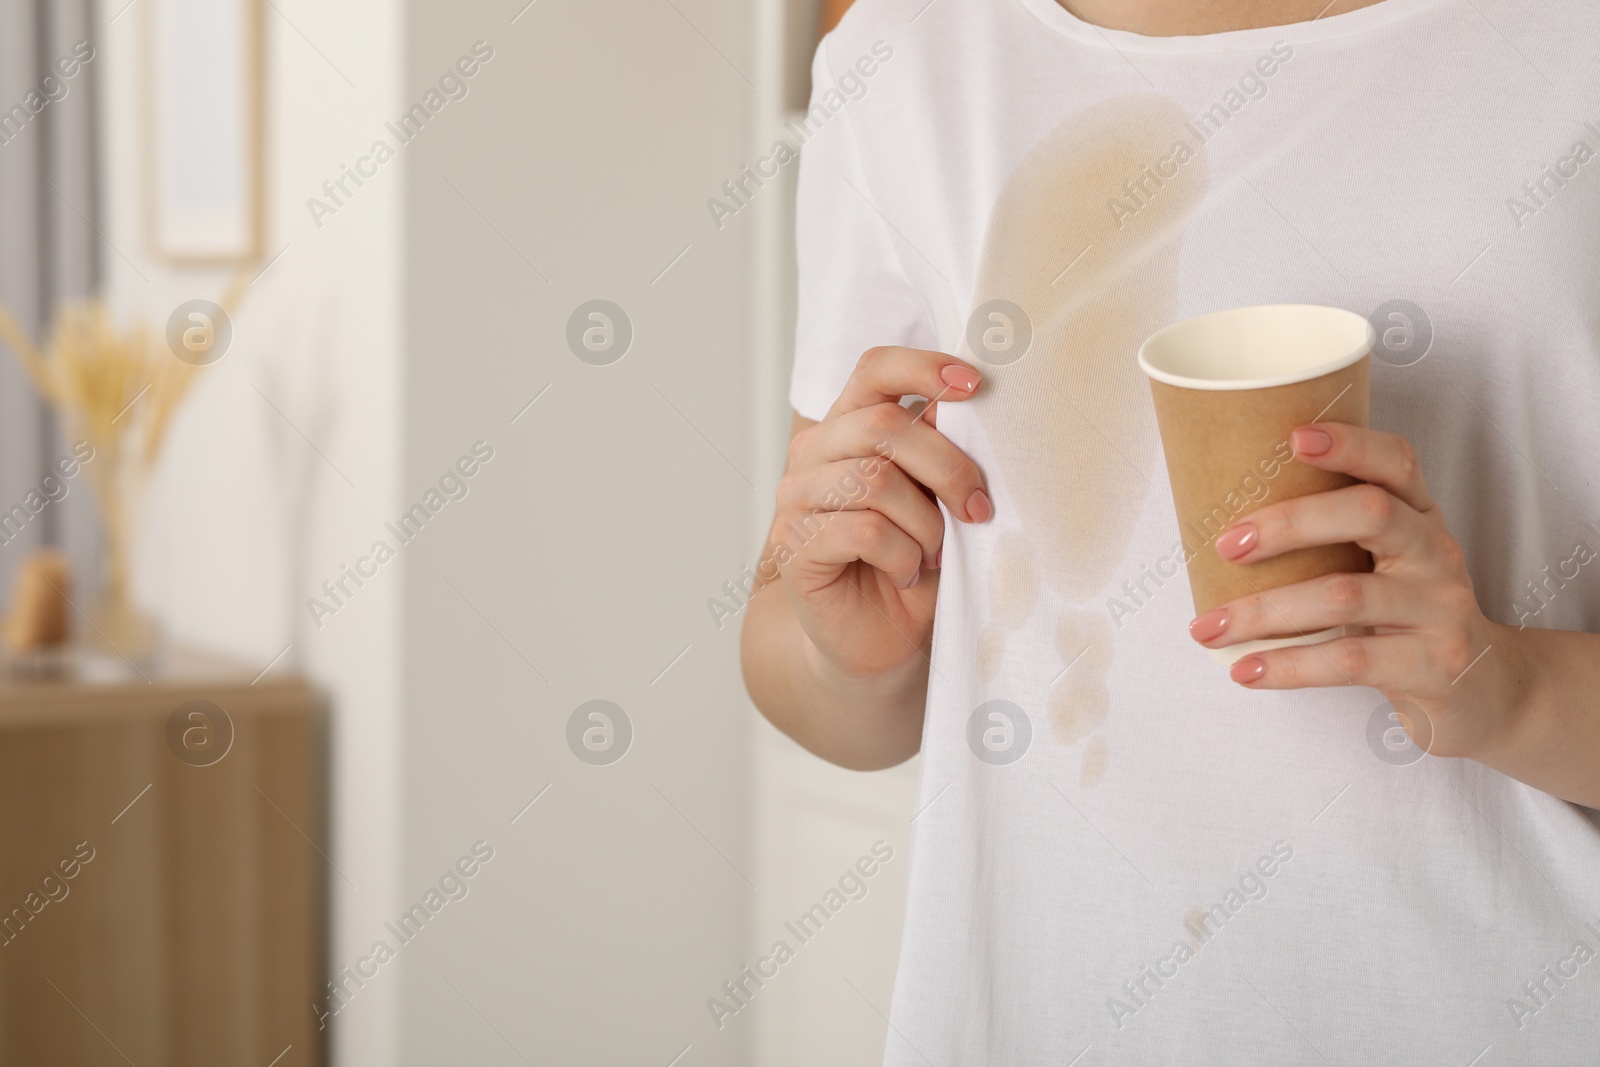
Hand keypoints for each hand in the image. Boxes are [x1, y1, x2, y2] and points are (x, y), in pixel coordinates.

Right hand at [770, 346, 990, 680]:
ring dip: (925, 524)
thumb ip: (942, 452)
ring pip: (875, 480)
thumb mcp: (939, 501)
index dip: (924, 367)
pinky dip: (902, 555)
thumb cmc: (916, 565)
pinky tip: (907, 574)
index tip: (976, 385)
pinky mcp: (793, 546)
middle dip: (947, 467)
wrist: (881, 641)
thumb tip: (972, 408)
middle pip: (884, 424)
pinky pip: (863, 530)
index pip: (875, 369)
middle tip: (978, 510)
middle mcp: (815, 453)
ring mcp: (797, 498)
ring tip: (935, 554)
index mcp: (850, 427)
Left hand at [1187, 422, 1520, 759]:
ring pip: (1345, 595)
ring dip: (1264, 611)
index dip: (1350, 443)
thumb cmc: (1406, 615)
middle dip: (1289, 523)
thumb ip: (1330, 538)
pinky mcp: (1431, 665)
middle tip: (1225, 545)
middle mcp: (1436, 553)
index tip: (1292, 437)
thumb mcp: (1383, 564)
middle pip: (1370, 514)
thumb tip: (1222, 529)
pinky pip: (1348, 660)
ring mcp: (1439, 608)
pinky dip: (1288, 665)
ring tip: (1207, 627)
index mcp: (1419, 516)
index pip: (1397, 461)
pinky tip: (1245, 670)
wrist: (1482, 690)